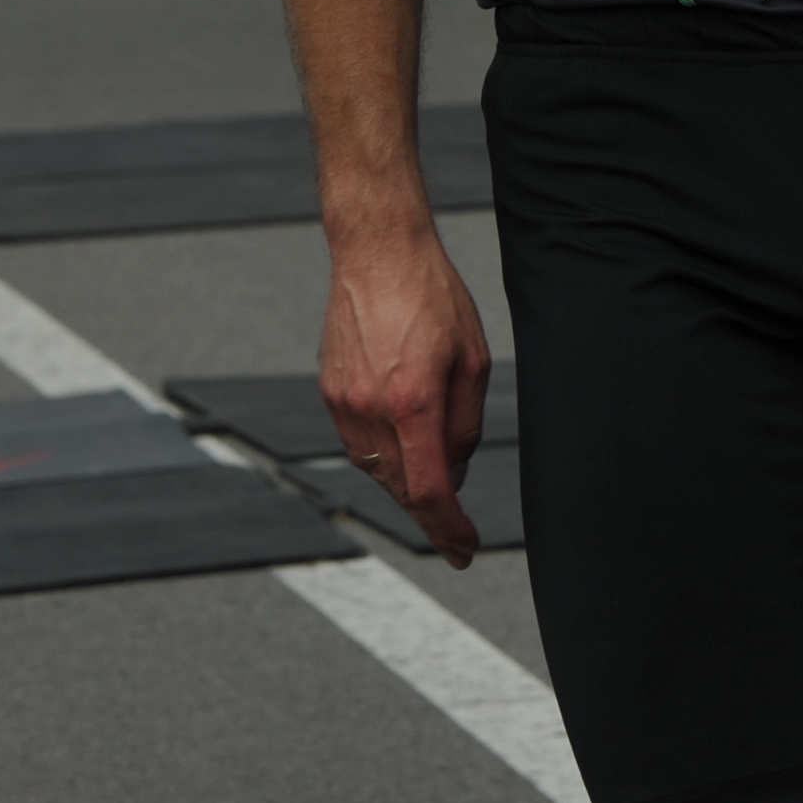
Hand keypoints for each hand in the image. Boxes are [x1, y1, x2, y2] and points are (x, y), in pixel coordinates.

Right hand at [318, 226, 492, 565]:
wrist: (377, 253)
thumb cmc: (432, 296)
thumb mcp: (472, 360)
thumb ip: (464, 425)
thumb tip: (454, 471)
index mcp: (413, 402)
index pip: (429, 491)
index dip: (449, 529)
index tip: (464, 549)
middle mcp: (371, 409)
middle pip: (400, 489)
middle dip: (431, 516)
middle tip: (457, 535)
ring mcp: (344, 402)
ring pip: (376, 471)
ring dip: (407, 487)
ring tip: (437, 488)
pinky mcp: (331, 391)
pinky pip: (359, 444)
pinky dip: (384, 458)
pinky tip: (406, 449)